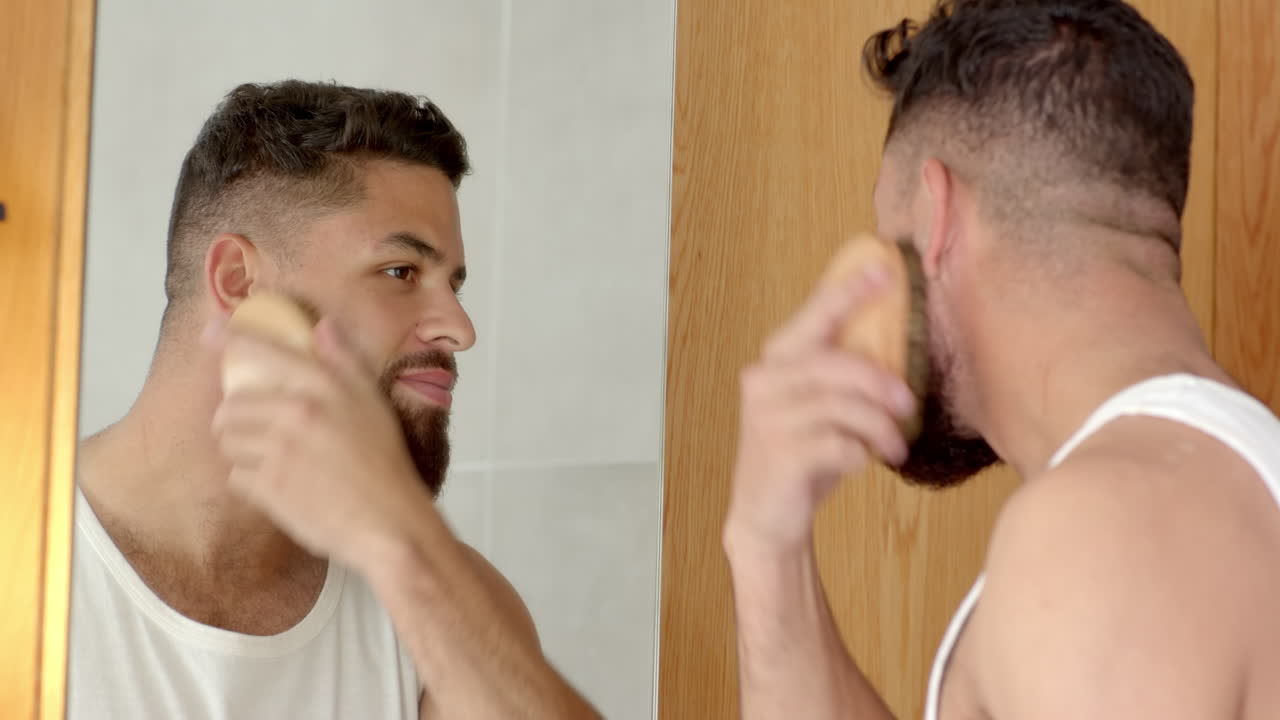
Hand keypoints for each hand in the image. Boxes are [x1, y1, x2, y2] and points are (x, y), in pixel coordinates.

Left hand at [206, 315, 434, 569]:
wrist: (389, 523)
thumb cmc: (385, 464)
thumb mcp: (374, 402)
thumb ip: (345, 361)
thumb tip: (323, 326)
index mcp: (323, 385)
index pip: (262, 351)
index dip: (229, 339)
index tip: (209, 333)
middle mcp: (296, 411)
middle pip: (231, 405)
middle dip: (237, 419)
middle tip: (260, 432)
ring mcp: (279, 450)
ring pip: (228, 440)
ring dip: (240, 450)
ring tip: (269, 460)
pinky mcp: (268, 487)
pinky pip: (235, 476)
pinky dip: (249, 482)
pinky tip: (277, 486)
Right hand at [724, 266, 916, 553]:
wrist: (766, 515)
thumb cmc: (801, 454)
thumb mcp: (819, 406)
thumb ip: (840, 374)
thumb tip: (896, 341)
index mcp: (775, 361)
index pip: (815, 316)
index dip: (848, 291)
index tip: (884, 269)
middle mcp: (764, 383)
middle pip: (836, 364)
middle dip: (881, 382)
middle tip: (909, 404)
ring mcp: (768, 420)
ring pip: (844, 407)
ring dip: (880, 428)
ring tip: (893, 446)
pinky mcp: (781, 456)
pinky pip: (840, 444)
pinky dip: (861, 453)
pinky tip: (861, 462)